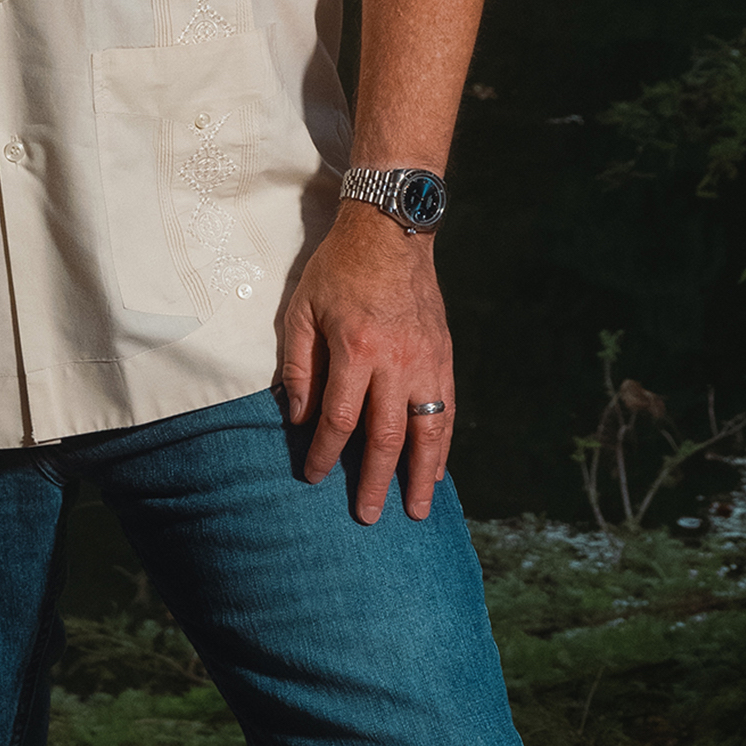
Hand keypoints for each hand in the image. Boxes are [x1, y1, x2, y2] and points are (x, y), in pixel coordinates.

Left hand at [277, 198, 454, 521]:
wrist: (392, 230)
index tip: (314, 477)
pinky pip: (446, 411)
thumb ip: (299, 365)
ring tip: (415, 510)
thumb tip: (298, 417)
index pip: (338, 419)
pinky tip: (436, 470)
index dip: (325, 453)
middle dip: (374, 481)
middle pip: (385, 437)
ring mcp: (426, 361)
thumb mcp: (302, 309)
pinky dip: (443, 446)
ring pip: (426, 432)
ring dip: (419, 475)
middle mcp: (396, 362)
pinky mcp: (444, 356)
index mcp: (355, 350)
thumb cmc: (339, 269)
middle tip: (367, 516)